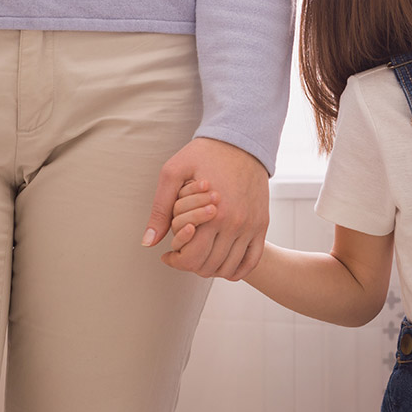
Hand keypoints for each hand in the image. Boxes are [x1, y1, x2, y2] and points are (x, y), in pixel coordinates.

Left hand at [143, 137, 269, 280]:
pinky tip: (223, 264)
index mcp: (213, 214)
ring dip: (212, 269)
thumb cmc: (204, 155)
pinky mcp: (262, 223)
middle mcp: (235, 224)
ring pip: (230, 267)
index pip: (193, 258)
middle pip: (211, 266)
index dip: (176, 262)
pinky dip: (238, 269)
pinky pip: (252, 259)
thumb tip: (148, 242)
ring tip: (200, 257)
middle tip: (182, 256)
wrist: (242, 141)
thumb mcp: (173, 174)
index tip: (168, 255)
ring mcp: (252, 225)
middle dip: (191, 266)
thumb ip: (160, 210)